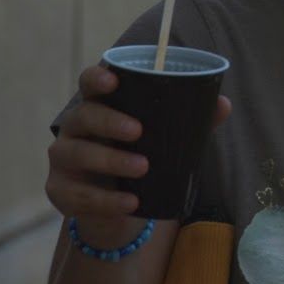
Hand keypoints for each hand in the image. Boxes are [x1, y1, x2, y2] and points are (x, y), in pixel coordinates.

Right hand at [45, 64, 230, 246]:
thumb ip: (191, 119)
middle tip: (139, 131)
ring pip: (77, 154)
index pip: (89, 83)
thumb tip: (224, 104)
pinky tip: (130, 204)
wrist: (120, 205)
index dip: (97, 78)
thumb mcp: (165, 137)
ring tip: (143, 168)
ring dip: (110, 161)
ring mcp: (63, 159)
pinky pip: (79, 195)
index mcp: (99, 106)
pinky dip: (106, 201)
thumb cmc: (141, 155)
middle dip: (109, 121)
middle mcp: (74, 128)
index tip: (113, 81)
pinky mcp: (60, 191)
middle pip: (82, 115)